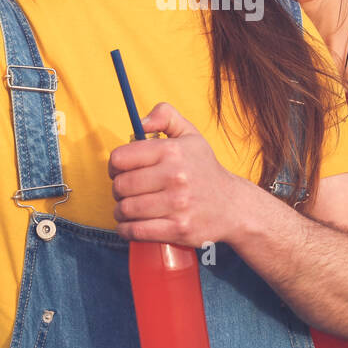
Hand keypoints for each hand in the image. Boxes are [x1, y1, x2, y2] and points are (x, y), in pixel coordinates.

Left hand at [108, 102, 245, 246]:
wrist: (233, 206)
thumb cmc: (205, 170)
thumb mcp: (190, 134)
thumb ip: (165, 116)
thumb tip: (140, 123)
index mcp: (172, 151)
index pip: (121, 158)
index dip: (114, 165)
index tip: (119, 171)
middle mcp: (175, 176)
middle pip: (121, 186)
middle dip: (117, 190)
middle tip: (125, 192)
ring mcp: (177, 205)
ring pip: (126, 209)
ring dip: (121, 211)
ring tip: (128, 208)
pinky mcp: (178, 229)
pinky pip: (136, 231)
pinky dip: (126, 230)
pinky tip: (130, 225)